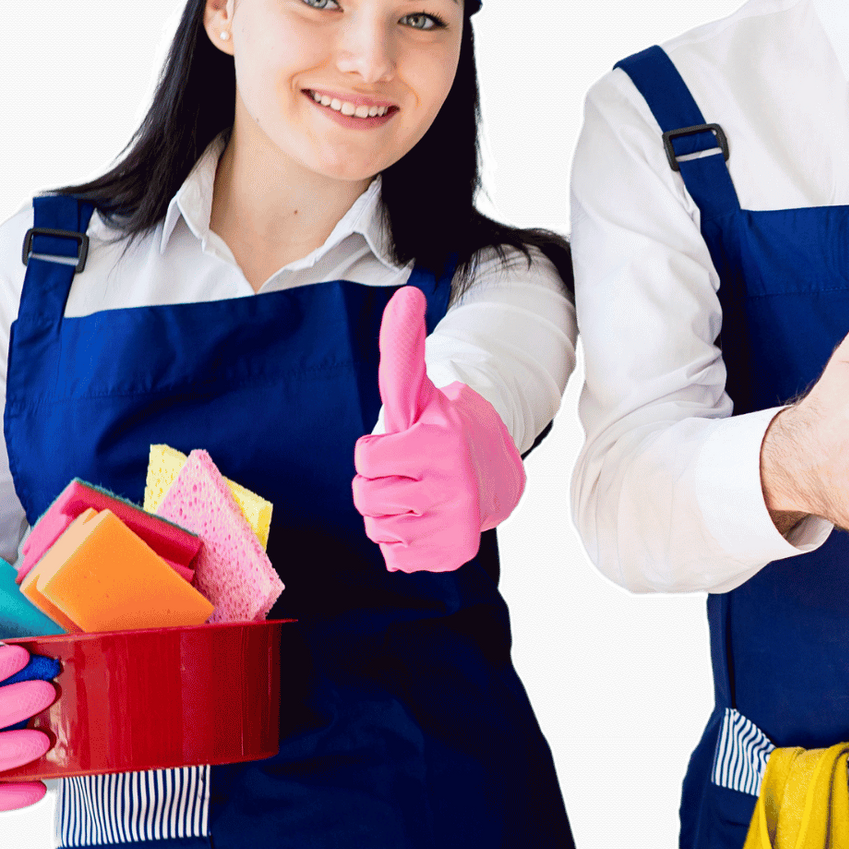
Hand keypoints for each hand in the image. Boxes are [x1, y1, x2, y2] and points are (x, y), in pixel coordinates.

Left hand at [352, 287, 527, 573]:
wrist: (486, 477)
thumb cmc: (435, 432)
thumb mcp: (418, 393)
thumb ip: (403, 350)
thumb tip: (407, 295)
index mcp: (440, 440)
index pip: (367, 456)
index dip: (372, 454)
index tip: (395, 450)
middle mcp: (452, 480)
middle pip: (363, 495)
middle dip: (375, 484)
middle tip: (405, 473)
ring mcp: (454, 520)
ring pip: (376, 526)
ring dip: (386, 513)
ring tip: (414, 496)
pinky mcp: (452, 553)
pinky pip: (393, 553)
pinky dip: (400, 542)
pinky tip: (424, 521)